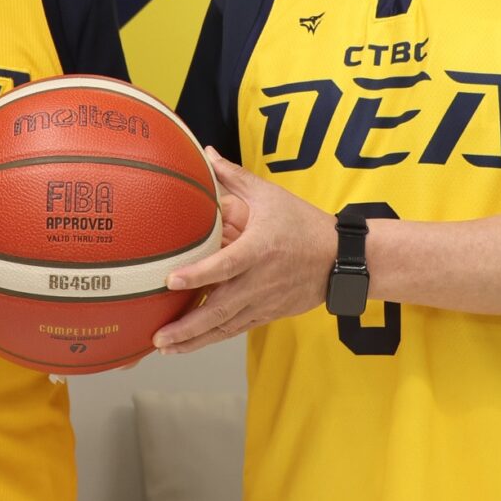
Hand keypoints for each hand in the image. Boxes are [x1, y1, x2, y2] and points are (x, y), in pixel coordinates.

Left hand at [152, 149, 334, 353]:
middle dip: (187, 326)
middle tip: (157, 337)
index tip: (171, 280)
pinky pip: (236, 329)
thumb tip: (207, 153)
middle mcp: (260, 281)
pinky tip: (189, 344)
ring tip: (165, 347)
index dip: (199, 274)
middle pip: (220, 308)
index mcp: (260, 249)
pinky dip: (212, 338)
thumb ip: (235, 176)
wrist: (342, 260)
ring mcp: (264, 302)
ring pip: (225, 326)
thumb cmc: (304, 224)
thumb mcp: (271, 196)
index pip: (226, 265)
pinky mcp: (267, 314)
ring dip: (194, 339)